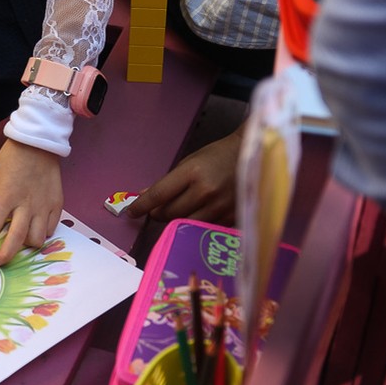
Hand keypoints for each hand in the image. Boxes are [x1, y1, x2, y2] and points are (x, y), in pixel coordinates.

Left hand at [0, 140, 62, 267]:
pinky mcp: (57, 204)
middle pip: (15, 240)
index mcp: (6, 197)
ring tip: (17, 241)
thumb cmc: (12, 159)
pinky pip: (51, 229)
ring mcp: (43, 205)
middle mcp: (26, 204)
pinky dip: (41, 234)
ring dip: (25, 245)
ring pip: (37, 239)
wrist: (38, 143)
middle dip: (3, 256)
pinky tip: (34, 230)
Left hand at [127, 125, 243, 224]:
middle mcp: (205, 192)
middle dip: (157, 213)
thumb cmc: (218, 156)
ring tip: (174, 213)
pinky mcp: (229, 218)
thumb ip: (167, 182)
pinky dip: (193, 225)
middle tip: (156, 210)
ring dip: (174, 221)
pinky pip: (202, 228)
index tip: (131, 212)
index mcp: (192, 173)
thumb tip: (143, 196)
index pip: (158, 195)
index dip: (141, 206)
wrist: (254, 156)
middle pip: (169, 214)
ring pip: (184, 225)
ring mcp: (219, 207)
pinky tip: (194, 216)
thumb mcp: (190, 162)